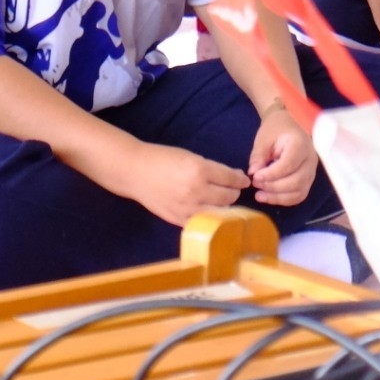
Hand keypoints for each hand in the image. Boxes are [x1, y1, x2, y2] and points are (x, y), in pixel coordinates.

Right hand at [124, 142, 249, 226]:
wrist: (135, 173)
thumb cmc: (162, 159)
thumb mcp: (190, 157)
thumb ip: (211, 169)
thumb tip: (233, 177)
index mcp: (199, 170)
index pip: (230, 178)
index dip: (240, 179)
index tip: (244, 180)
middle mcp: (195, 191)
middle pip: (228, 197)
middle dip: (234, 192)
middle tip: (233, 189)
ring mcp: (187, 209)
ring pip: (219, 213)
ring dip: (224, 206)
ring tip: (223, 200)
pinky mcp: (179, 220)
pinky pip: (204, 222)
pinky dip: (210, 217)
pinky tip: (210, 210)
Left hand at [247, 106, 318, 205]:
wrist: (289, 125)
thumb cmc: (276, 129)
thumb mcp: (264, 138)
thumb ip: (259, 156)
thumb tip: (253, 174)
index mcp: (300, 144)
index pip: (289, 165)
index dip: (271, 175)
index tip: (255, 177)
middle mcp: (310, 159)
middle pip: (296, 181)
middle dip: (273, 187)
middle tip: (256, 184)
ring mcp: (312, 171)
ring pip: (298, 192)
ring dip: (278, 197)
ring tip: (260, 194)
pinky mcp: (308, 180)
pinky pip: (299, 195)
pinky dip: (284, 200)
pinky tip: (269, 197)